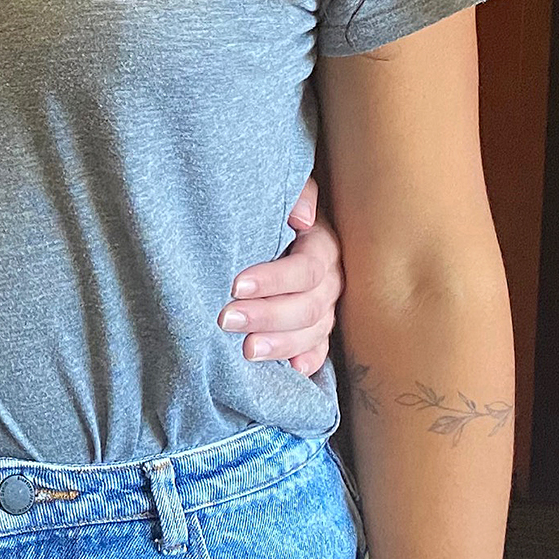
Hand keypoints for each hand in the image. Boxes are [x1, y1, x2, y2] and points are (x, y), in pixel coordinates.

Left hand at [219, 177, 341, 377]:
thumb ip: (296, 194)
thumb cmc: (275, 206)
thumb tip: (301, 219)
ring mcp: (328, 306)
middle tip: (227, 320)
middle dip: (267, 315)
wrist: (277, 222)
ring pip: (313, 332)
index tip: (236, 285)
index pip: (305, 269)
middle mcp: (331, 279)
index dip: (273, 280)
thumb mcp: (285, 188)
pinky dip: (308, 360)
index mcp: (323, 245)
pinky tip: (292, 369)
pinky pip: (319, 349)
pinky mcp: (319, 327)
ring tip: (247, 351)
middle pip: (308, 306)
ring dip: (281, 344)